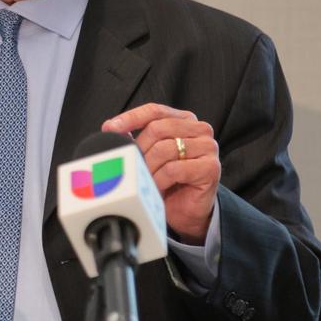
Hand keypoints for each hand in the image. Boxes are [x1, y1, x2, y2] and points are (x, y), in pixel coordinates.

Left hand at [101, 103, 220, 243]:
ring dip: (148, 168)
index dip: (130, 118)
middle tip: (130, 166)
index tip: (109, 128)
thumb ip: (136, 138)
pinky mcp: (211, 167)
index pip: (154, 110)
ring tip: (144, 180)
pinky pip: (173, 169)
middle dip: (138, 149)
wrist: (185, 210)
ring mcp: (208, 147)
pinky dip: (159, 180)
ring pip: (164, 149)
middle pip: (157, 129)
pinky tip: (156, 188)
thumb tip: (110, 128)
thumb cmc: (166, 180)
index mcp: (184, 119)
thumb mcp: (149, 154)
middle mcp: (199, 129)